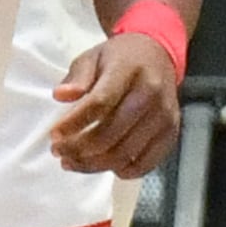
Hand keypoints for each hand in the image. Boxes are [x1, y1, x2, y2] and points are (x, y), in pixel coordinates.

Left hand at [52, 31, 181, 177]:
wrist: (158, 56)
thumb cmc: (120, 58)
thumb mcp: (92, 57)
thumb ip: (77, 76)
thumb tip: (61, 96)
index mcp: (129, 71)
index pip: (100, 103)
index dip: (74, 123)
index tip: (54, 135)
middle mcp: (151, 95)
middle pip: (111, 133)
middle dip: (79, 148)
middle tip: (59, 151)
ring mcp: (164, 116)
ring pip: (125, 152)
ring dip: (94, 164)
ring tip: (72, 162)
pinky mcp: (171, 133)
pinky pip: (146, 162)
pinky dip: (122, 170)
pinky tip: (104, 165)